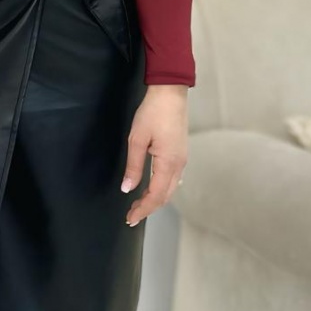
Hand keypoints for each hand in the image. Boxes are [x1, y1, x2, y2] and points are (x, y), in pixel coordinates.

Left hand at [121, 85, 187, 226]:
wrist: (170, 92)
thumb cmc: (153, 112)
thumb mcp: (137, 139)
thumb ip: (133, 166)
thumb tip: (127, 188)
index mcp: (168, 163)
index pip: (156, 196)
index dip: (143, 209)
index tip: (130, 218)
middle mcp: (179, 165)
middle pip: (165, 196)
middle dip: (148, 208)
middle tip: (131, 216)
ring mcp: (182, 159)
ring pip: (170, 188)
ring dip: (155, 199)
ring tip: (139, 205)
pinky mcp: (181, 153)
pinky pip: (173, 178)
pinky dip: (162, 189)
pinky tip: (153, 189)